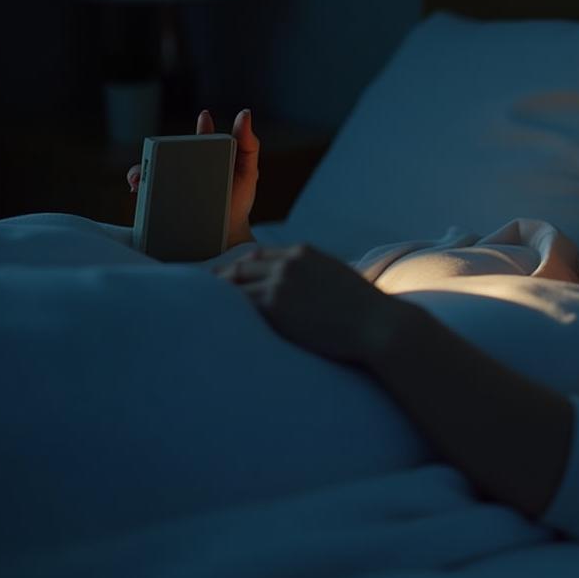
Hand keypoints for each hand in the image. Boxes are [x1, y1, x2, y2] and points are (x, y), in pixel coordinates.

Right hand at [127, 108, 259, 243]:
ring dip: (143, 168)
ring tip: (143, 174)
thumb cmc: (239, 200)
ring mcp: (173, 184)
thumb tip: (244, 113)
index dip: (203, 127)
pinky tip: (139, 189)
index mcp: (206, 156)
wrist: (228, 235)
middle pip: (169, 152)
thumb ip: (248, 144)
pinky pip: (146, 192)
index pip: (202, 137)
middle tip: (163, 150)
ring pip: (151, 170)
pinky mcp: (164, 201)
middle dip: (161, 148)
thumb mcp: (248, 171)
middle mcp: (186, 167)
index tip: (205, 118)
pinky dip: (139, 189)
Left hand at [213, 244, 413, 364]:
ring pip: (235, 285)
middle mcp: (288, 262)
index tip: (228, 279)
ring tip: (199, 309)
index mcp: (304, 252)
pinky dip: (224, 311)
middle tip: (201, 293)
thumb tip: (311, 294)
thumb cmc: (367, 312)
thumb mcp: (340, 281)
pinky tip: (213, 321)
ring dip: (218, 297)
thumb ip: (318, 278)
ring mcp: (280, 281)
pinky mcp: (274, 304)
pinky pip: (240, 305)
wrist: (379, 325)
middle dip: (221, 280)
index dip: (241, 268)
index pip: (260, 254)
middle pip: (242, 267)